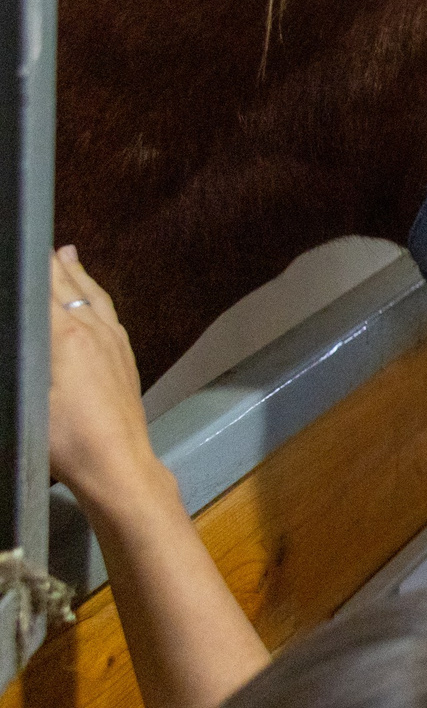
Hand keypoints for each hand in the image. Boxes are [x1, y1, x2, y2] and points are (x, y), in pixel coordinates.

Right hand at [47, 247, 164, 512]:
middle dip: (51, 262)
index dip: (31, 265)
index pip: (44, 286)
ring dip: (77, 274)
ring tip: (67, 254)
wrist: (117, 464)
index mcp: (67, 334)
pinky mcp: (125, 358)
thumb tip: (29, 327)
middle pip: (69, 284)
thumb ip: (23, 353)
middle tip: (38, 243)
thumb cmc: (65, 438)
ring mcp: (114, 342)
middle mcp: (94, 329)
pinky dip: (95, 296)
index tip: (21, 248)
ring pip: (93, 295)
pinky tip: (93, 299)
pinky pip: (108, 313)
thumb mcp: (27, 393)